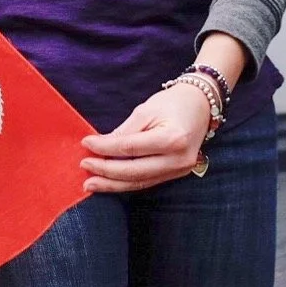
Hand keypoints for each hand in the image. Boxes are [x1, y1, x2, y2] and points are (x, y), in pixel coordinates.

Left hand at [80, 83, 211, 192]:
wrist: (201, 105)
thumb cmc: (172, 103)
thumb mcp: (146, 110)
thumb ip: (124, 131)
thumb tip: (100, 146)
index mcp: (172, 139)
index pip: (130, 148)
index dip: (105, 148)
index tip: (86, 144)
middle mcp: (178, 160)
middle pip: (135, 171)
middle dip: (106, 171)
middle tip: (84, 167)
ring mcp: (180, 170)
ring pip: (140, 182)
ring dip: (113, 184)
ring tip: (91, 184)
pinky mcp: (177, 174)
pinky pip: (148, 181)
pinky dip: (127, 182)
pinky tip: (111, 182)